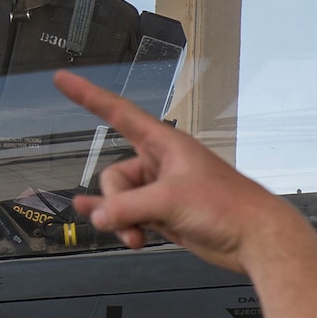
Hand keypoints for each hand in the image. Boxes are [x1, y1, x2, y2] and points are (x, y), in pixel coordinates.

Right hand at [58, 70, 308, 275]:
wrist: (253, 238)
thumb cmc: (227, 206)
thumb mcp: (169, 201)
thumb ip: (126, 208)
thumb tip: (99, 217)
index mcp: (164, 143)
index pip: (117, 112)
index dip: (88, 95)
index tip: (63, 79)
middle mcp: (160, 163)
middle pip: (114, 175)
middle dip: (117, 202)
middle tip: (132, 219)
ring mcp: (160, 190)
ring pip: (120, 200)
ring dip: (122, 221)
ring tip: (135, 236)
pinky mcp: (163, 213)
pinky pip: (128, 214)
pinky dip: (116, 220)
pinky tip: (93, 216)